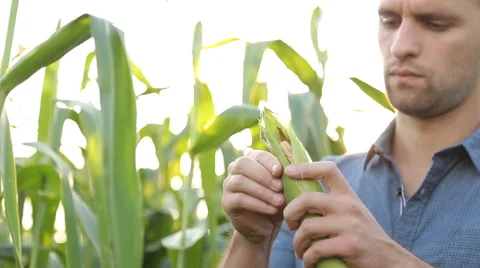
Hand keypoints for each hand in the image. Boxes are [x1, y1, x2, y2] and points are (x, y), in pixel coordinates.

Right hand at [222, 149, 285, 245]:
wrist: (265, 227)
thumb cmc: (276, 201)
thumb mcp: (283, 187)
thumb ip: (285, 175)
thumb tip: (292, 166)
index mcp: (250, 160)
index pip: (257, 155)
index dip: (269, 161)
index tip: (280, 171)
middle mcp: (235, 170)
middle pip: (243, 164)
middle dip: (263, 175)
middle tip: (280, 187)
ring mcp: (229, 185)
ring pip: (241, 182)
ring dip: (262, 191)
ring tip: (279, 201)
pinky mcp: (227, 202)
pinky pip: (240, 199)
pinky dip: (258, 204)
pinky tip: (271, 209)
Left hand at [283, 161, 429, 267]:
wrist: (391, 260)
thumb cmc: (365, 237)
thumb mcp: (353, 212)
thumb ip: (333, 204)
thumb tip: (300, 200)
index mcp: (348, 196)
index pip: (328, 169)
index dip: (305, 167)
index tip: (289, 172)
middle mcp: (348, 206)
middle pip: (306, 199)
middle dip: (290, 213)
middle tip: (291, 225)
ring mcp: (349, 225)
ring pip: (307, 227)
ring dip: (297, 242)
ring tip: (300, 250)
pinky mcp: (349, 246)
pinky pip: (316, 250)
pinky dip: (307, 259)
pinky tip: (309, 263)